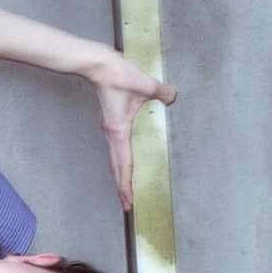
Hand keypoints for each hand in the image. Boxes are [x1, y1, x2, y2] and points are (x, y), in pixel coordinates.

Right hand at [89, 51, 176, 209]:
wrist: (98, 66)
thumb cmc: (118, 76)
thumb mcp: (145, 85)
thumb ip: (162, 93)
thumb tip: (172, 97)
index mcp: (118, 131)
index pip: (124, 164)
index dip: (126, 185)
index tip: (128, 202)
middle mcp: (113, 135)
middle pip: (117, 168)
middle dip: (122, 187)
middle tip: (127, 206)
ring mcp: (111, 130)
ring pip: (116, 159)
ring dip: (121, 175)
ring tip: (126, 189)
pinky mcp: (112, 123)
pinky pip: (117, 148)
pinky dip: (121, 161)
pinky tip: (127, 162)